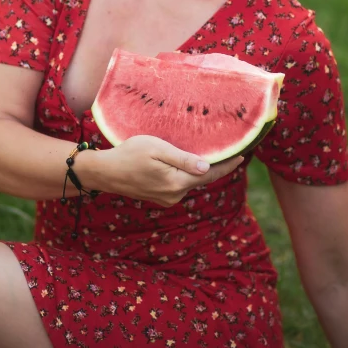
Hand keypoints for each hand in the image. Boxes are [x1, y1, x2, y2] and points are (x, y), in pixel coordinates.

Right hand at [78, 135, 243, 206]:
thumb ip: (182, 159)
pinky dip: (188, 175)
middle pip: (202, 179)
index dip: (226, 165)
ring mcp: (167, 198)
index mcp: (176, 182)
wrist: (106, 172)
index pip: (209, 175)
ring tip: (210, 155)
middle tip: (230, 151)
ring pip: (191, 182)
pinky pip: (180, 185)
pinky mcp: (160, 197)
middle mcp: (175, 195)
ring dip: (200, 171)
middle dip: (216, 167)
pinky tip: (188, 165)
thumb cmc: (129, 154)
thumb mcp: (157, 149)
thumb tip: (207, 167)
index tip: (242, 155)